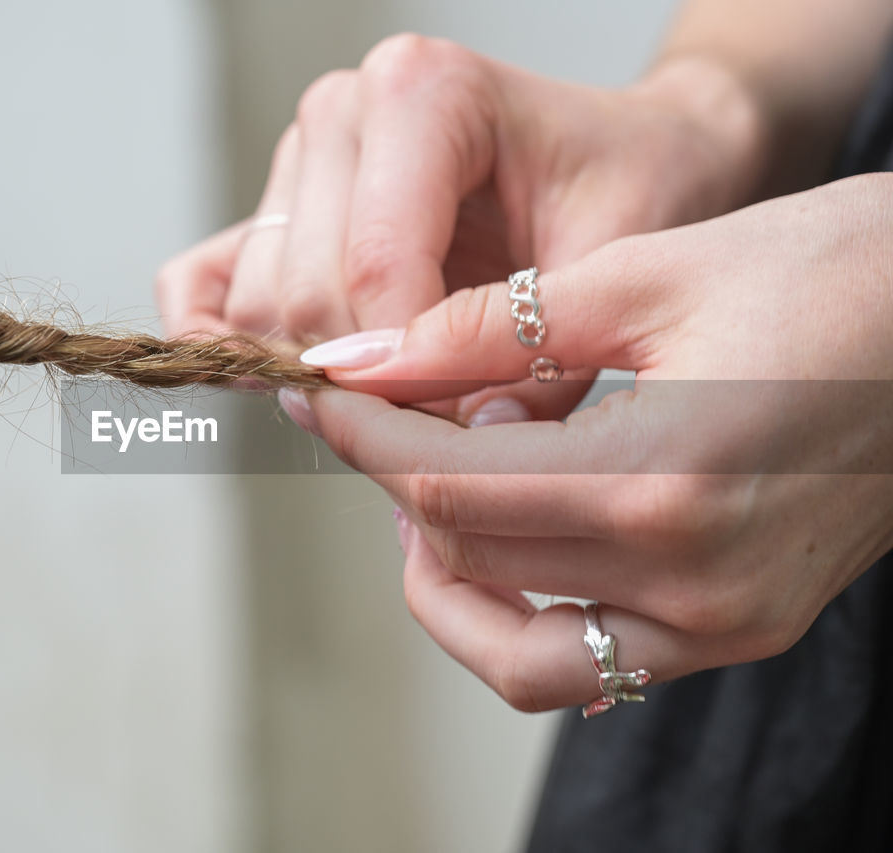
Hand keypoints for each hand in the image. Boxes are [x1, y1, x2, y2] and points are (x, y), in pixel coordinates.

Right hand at [156, 35, 765, 416]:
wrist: (617, 154)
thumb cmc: (622, 187)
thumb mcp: (615, 265)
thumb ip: (538, 361)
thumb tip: (465, 447)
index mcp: (423, 92)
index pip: (377, 264)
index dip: (409, 370)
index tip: (462, 426)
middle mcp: (342, 112)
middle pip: (305, 293)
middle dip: (369, 381)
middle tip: (441, 424)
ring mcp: (297, 159)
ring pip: (255, 305)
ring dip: (316, 375)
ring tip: (399, 400)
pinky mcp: (274, 210)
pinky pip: (198, 282)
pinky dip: (221, 342)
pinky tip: (275, 387)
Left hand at [278, 174, 892, 711]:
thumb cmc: (830, 273)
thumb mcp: (646, 274)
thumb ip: (490, 329)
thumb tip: (367, 359)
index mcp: (663, 480)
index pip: (447, 487)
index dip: (365, 438)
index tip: (322, 393)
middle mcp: (693, 582)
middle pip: (470, 559)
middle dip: (392, 485)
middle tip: (371, 419)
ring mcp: (722, 624)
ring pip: (516, 652)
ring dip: (446, 578)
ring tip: (429, 492)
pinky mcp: (741, 631)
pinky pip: (591, 665)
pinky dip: (521, 615)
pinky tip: (509, 535)